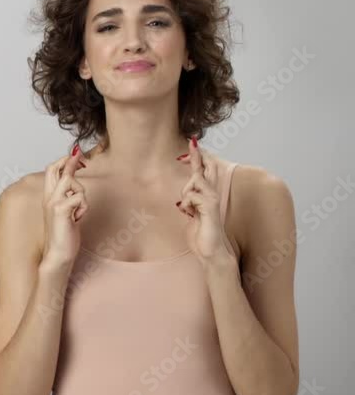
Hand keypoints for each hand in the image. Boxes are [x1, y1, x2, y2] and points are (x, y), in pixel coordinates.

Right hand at [41, 145, 87, 266]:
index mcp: (48, 198)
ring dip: (81, 194)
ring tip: (78, 212)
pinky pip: (79, 198)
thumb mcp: (67, 213)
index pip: (52, 171)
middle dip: (70, 161)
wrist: (58, 254)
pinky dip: (83, 208)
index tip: (75, 155)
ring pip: (71, 182)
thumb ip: (69, 199)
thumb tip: (75, 187)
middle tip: (78, 154)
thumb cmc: (64, 236)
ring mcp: (53, 203)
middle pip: (56, 169)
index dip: (63, 162)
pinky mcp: (61, 210)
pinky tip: (78, 219)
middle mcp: (48, 198)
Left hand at [176, 136, 233, 261]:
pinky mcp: (210, 207)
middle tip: (191, 143)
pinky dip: (185, 205)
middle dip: (197, 157)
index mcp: (208, 195)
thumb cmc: (201, 235)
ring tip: (188, 210)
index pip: (205, 171)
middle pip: (205, 168)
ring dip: (185, 195)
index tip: (191, 142)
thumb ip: (189, 205)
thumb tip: (182, 201)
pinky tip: (189, 215)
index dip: (198, 157)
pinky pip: (191, 196)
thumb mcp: (192, 217)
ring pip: (194, 182)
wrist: (211, 252)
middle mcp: (213, 194)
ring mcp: (213, 199)